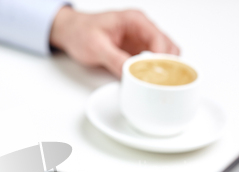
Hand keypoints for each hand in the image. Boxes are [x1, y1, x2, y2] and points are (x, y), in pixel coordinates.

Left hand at [50, 7, 179, 76]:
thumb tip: (131, 74)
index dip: (161, 58)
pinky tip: (147, 82)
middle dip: (166, 65)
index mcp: (135, 20)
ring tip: (153, 83)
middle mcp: (142, 29)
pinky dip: (154, 72)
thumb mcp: (96, 47)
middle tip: (158, 82)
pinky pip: (152, 62)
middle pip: (167, 47)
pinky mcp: (137, 52)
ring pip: (164, 55)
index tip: (158, 75)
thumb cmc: (81, 31)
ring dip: (162, 69)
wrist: (71, 31)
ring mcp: (141, 41)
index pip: (158, 38)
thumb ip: (115, 60)